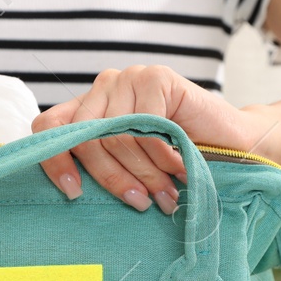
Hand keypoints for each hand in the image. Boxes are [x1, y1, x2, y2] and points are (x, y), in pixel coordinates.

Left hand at [33, 65, 265, 213]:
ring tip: (165, 195)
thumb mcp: (129, 171)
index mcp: (86, 111)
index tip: (74, 194)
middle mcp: (101, 90)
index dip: (53, 160)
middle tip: (141, 203)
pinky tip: (178, 166)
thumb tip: (70, 194)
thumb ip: (100, 169)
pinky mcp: (155, 77)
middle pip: (84, 138)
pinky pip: (144, 122)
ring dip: (143, 172)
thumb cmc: (177, 165)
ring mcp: (127, 79)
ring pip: (114, 134)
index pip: (47, 127)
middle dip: (113, 178)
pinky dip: (161, 152)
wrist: (232, 147)